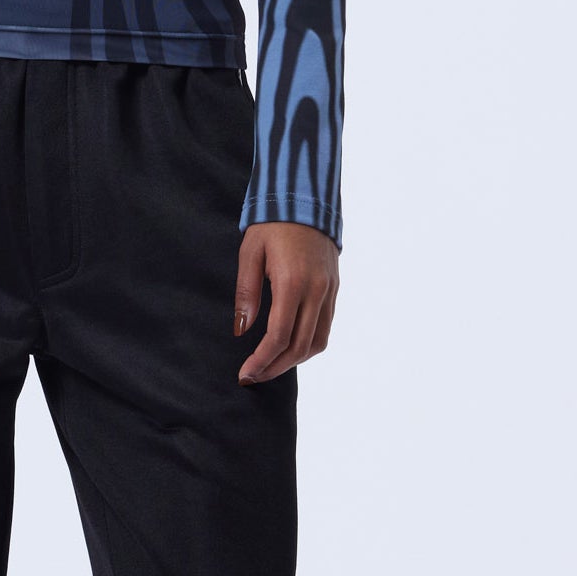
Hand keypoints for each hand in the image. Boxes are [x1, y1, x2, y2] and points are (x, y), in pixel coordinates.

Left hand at [235, 222, 338, 384]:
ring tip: (270, 366)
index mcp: (292, 282)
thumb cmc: (272, 224)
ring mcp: (329, 290)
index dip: (261, 360)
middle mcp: (316, 290)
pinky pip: (325, 327)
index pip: (279, 336)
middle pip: (299, 346)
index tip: (245, 374)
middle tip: (253, 377)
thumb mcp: (249, 253)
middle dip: (275, 367)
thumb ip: (246, 294)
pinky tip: (289, 347)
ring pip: (318, 341)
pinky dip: (308, 344)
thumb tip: (242, 331)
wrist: (306, 198)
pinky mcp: (334, 288)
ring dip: (294, 360)